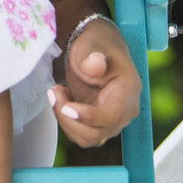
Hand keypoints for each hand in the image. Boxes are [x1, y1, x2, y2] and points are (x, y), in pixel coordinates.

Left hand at [46, 16, 140, 147]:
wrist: (93, 49)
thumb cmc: (94, 45)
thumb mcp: (91, 45)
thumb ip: (92, 57)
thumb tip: (96, 65)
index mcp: (129, 91)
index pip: (113, 115)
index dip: (89, 117)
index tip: (66, 108)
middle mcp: (124, 111)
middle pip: (97, 132)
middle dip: (69, 118)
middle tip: (53, 91)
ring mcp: (111, 121)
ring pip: (87, 138)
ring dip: (64, 120)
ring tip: (57, 92)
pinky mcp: (97, 124)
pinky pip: (80, 135)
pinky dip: (66, 121)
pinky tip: (63, 99)